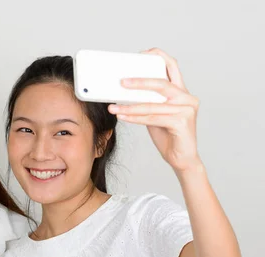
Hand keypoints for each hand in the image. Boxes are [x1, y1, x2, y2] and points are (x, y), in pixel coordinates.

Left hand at [108, 48, 201, 172]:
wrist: (181, 158)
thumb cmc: (168, 134)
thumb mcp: (156, 113)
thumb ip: (148, 101)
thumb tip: (124, 91)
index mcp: (181, 91)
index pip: (172, 66)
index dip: (158, 56)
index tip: (140, 55)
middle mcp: (187, 97)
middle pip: (161, 83)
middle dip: (139, 81)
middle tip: (121, 82)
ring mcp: (187, 109)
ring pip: (153, 104)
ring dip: (130, 106)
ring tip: (113, 107)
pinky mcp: (182, 123)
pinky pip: (153, 118)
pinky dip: (135, 117)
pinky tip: (123, 117)